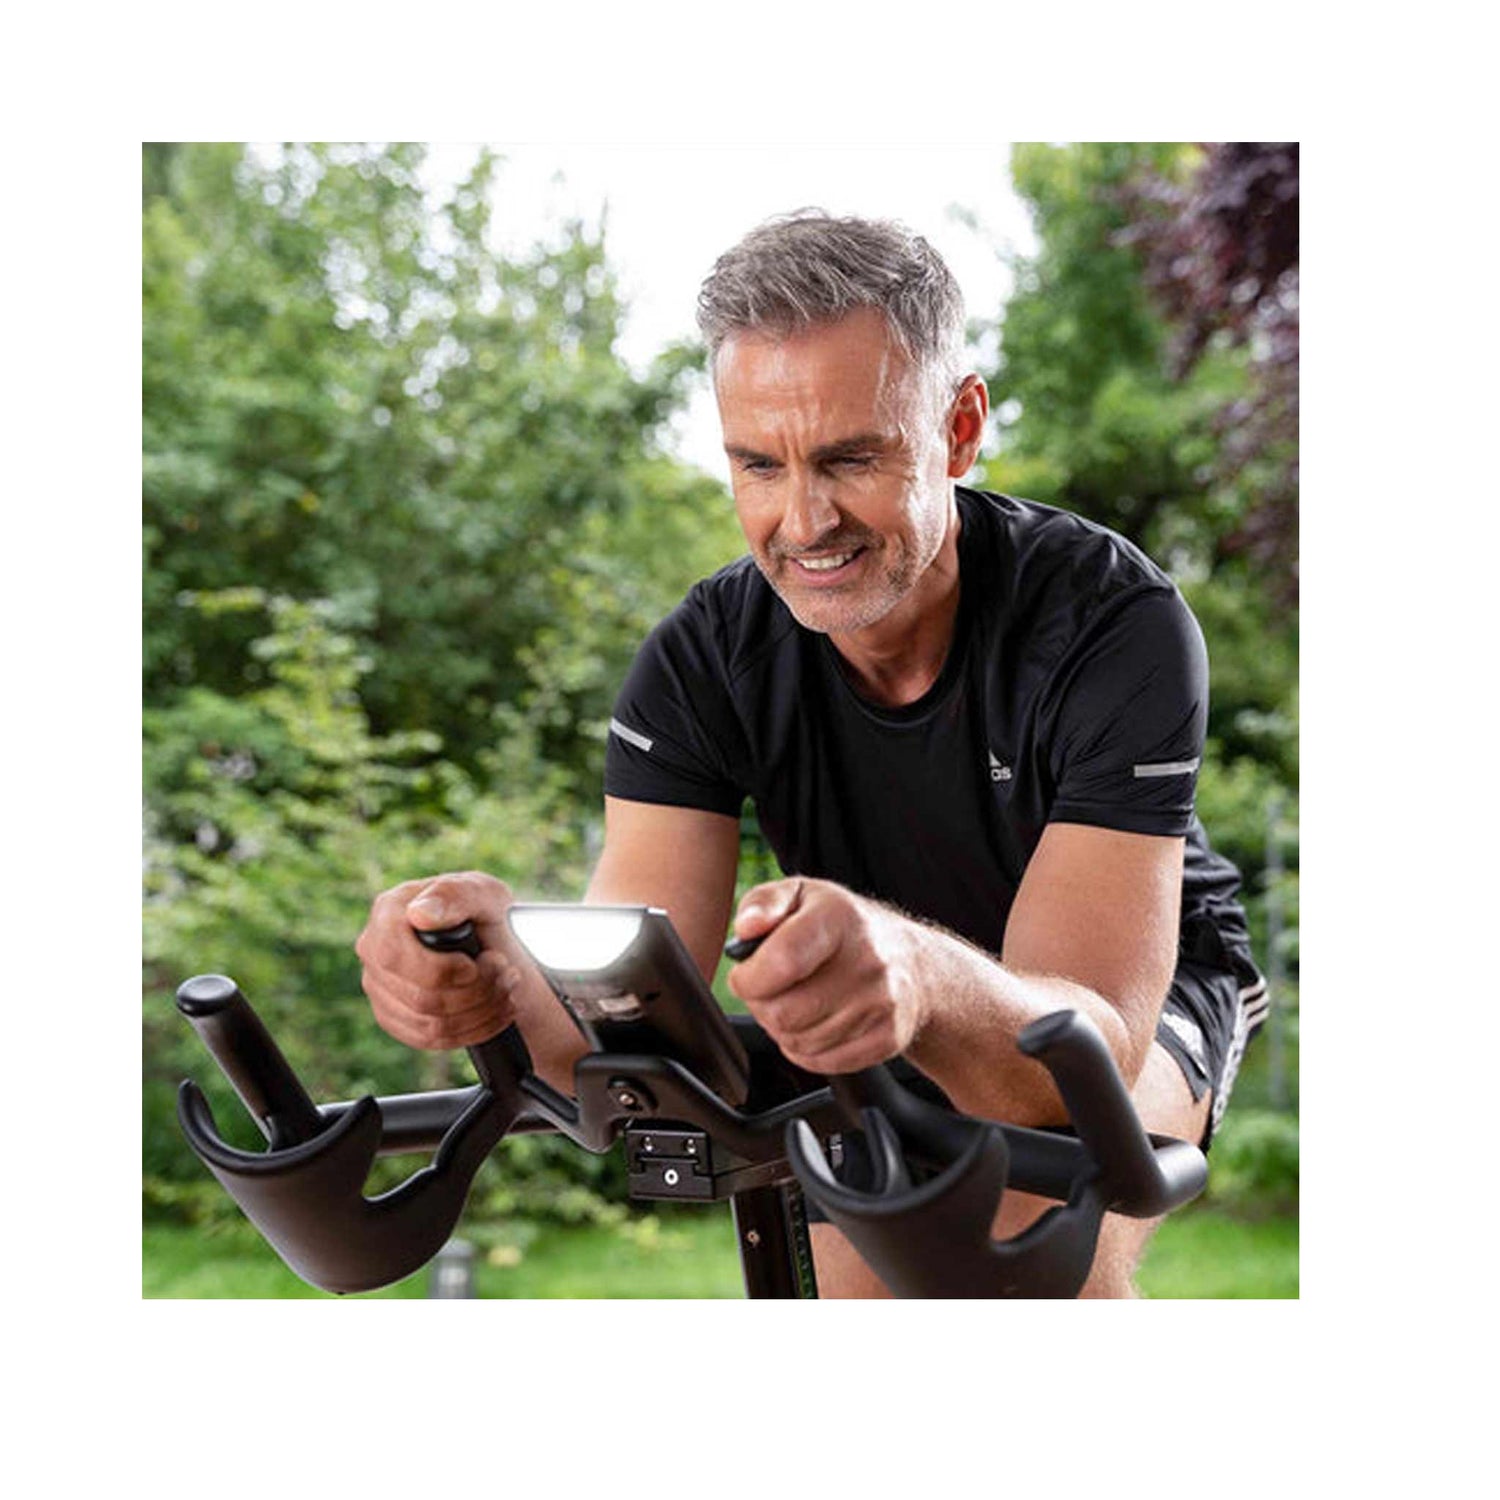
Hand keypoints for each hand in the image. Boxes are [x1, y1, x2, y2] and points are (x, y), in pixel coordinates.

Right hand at [355, 871, 525, 1050]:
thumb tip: (419, 915)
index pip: (396, 957)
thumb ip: (454, 895)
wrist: (492, 944)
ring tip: (507, 987)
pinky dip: (475, 1029)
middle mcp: (374, 950)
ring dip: (482, 1011)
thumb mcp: (482, 891)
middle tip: (507, 972)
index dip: (443, 970)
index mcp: (388, 912)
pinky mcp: (394, 1017)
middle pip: (420, 998)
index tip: (482, 963)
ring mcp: (379, 988)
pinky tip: (497, 1010)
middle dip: (477, 991)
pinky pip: (430, 1040)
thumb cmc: (483, 911)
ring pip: (429, 1025)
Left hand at [725, 878, 928, 1073]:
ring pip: (798, 1042)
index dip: (749, 978)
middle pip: (785, 1012)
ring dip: (783, 1029)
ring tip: (795, 1002)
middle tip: (769, 991)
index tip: (744, 975)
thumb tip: (747, 928)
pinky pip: (822, 1062)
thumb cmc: (842, 927)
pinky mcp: (888, 1038)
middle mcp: (867, 960)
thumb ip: (763, 904)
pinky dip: (807, 1050)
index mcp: (839, 918)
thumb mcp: (800, 895)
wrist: (911, 961)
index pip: (783, 960)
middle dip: (762, 1006)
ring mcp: (881, 1003)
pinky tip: (814, 1023)